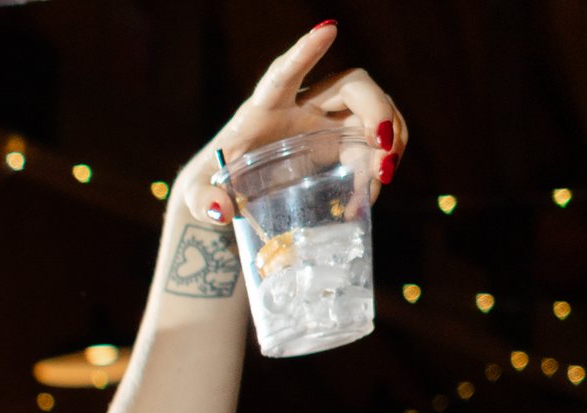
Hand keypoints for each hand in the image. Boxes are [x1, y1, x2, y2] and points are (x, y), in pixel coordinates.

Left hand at [184, 23, 406, 225]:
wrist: (229, 186)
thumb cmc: (211, 181)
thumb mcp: (198, 193)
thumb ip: (203, 201)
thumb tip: (222, 209)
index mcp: (263, 108)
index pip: (283, 74)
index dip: (304, 52)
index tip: (329, 29)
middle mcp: (301, 103)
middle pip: (352, 86)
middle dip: (376, 109)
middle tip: (381, 146)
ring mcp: (325, 118)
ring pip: (373, 110)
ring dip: (389, 139)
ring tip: (380, 178)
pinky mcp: (339, 138)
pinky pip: (374, 140)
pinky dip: (380, 162)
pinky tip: (369, 191)